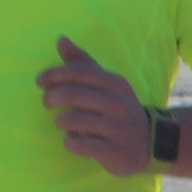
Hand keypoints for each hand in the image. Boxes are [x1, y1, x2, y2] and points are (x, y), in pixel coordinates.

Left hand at [39, 37, 154, 176]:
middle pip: (74, 95)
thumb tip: (61, 39)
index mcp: (116, 84)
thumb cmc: (119, 109)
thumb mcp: (107, 84)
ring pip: (75, 120)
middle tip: (46, 102)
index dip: (54, 75)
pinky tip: (72, 141)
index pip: (79, 72)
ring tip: (61, 123)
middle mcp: (119, 105)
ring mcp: (118, 129)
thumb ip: (83, 63)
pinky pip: (82, 145)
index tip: (39, 81)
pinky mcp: (115, 152)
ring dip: (61, 121)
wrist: (151, 142)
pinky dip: (71, 142)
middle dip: (52, 97)